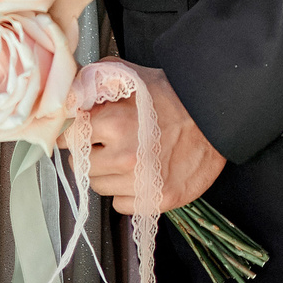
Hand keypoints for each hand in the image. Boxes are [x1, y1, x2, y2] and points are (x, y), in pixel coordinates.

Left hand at [81, 60, 225, 212]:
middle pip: (80, 166)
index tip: (84, 132)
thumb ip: (94, 81)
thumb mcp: (132, 77)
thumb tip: (67, 95)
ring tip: (129, 157)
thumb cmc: (173, 97)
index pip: (68, 138)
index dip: (75, 133)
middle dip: (90, 154)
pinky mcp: (156, 200)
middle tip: (108, 144)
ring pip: (99, 186)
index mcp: (114, 123)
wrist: (215, 118)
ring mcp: (142, 182)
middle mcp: (126, 156)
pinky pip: (121, 204)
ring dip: (108, 174)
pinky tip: (141, 173)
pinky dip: (127, 193)